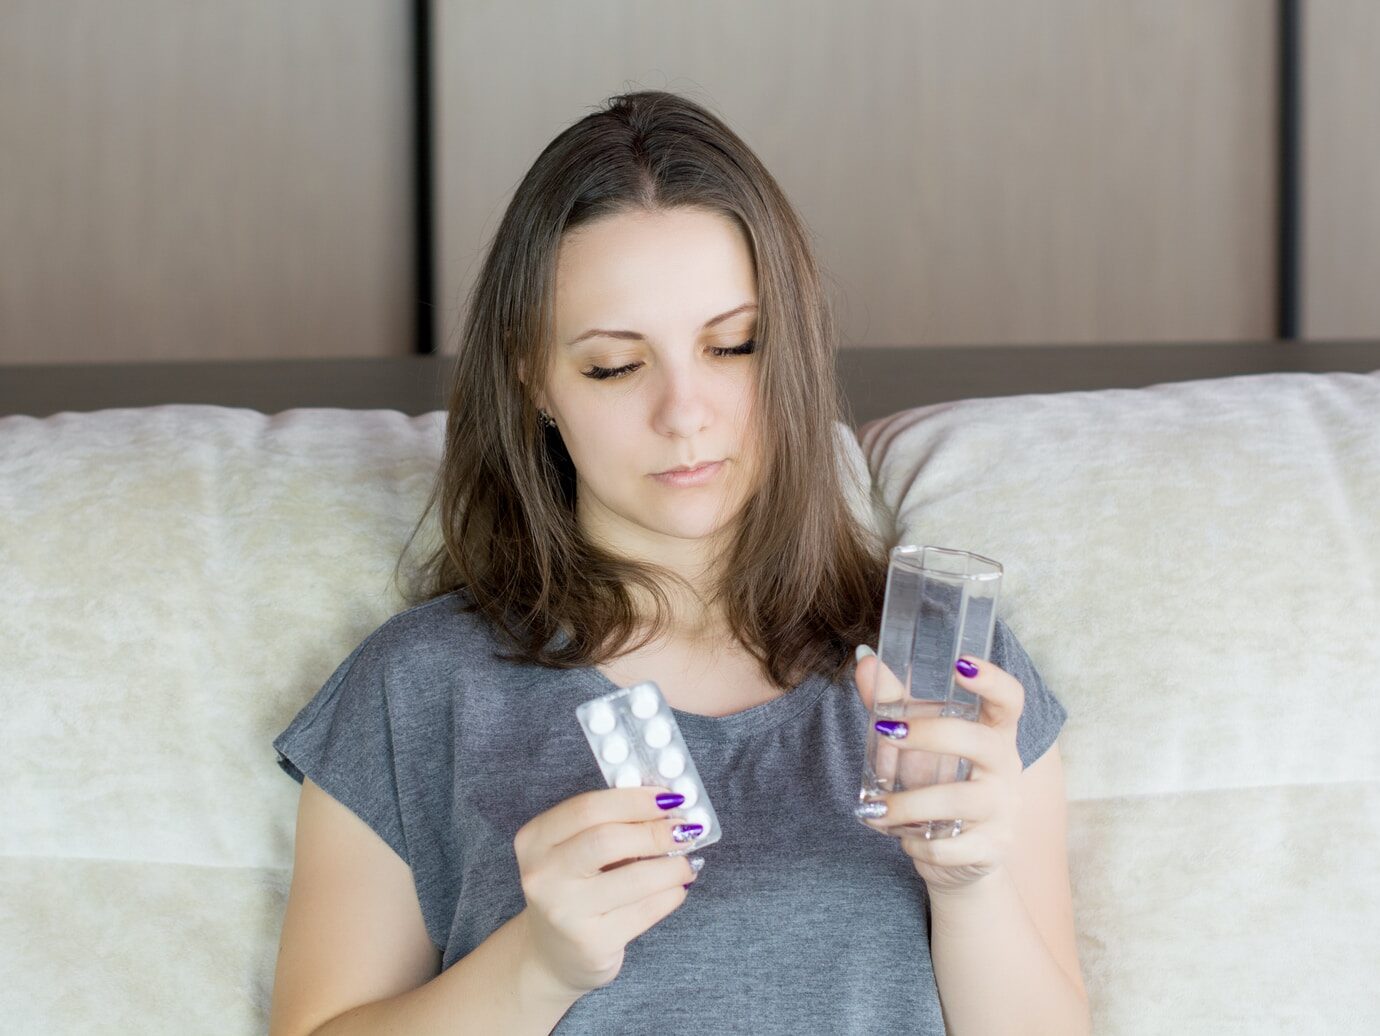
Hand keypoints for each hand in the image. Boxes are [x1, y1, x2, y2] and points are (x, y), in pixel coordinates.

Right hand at [512, 785, 703, 996]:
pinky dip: (671, 894)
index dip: (634, 800)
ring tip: (688, 861)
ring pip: (635, 878)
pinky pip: (645, 911)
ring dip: (673, 866)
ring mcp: (565, 912)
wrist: (552, 953)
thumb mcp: (574, 851)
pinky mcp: (592, 943)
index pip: (587, 808)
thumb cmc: (574, 888)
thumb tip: (669, 806)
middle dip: (656, 832)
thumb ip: (611, 824)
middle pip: (607, 840)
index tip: (669, 797)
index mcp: (535, 840)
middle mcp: (543, 875)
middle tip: (686, 829)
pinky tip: (678, 887)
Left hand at [853, 647, 1024, 897]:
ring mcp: (1003, 809)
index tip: (962, 663)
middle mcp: (1005, 767)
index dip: (992, 680)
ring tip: (876, 810)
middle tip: (887, 731)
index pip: (1009, 700)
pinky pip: (949, 846)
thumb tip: (864, 660)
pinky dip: (917, 843)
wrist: (966, 857)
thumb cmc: (941, 785)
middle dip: (930, 734)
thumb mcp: (920, 744)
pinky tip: (903, 838)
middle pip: (980, 741)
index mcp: (994, 734)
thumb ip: (895, 703)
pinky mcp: (993, 847)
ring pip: (958, 800)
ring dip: (907, 804)